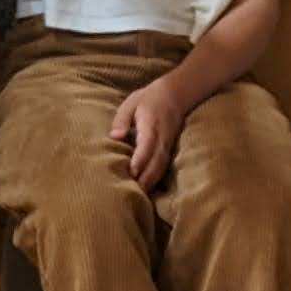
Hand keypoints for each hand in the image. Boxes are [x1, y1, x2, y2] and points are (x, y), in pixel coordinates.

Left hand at [109, 71, 192, 191]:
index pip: (146, 145)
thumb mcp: (131, 103)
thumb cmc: (148, 98)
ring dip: (151, 182)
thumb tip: (114, 136)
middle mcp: (162, 138)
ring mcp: (167, 144)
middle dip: (145, 178)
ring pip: (161, 167)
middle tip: (133, 194)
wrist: (176, 93)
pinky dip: (156, 178)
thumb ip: (122, 120)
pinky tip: (147, 189)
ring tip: (140, 197)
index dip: (140, 160)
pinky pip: (163, 166)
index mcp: (151, 125)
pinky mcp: (169, 149)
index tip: (131, 172)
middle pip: (155, 161)